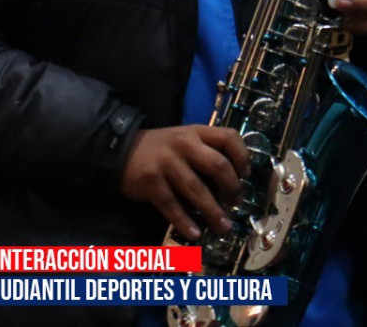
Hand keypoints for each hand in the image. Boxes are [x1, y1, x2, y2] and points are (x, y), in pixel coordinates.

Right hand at [120, 126, 249, 240]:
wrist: (121, 150)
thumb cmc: (162, 148)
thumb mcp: (185, 139)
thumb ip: (206, 151)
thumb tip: (234, 182)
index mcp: (196, 132)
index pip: (228, 137)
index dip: (242, 156)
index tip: (246, 175)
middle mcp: (183, 144)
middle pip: (217, 165)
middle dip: (232, 188)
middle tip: (236, 203)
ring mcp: (166, 163)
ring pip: (197, 190)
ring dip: (213, 212)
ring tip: (223, 227)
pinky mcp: (151, 182)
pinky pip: (172, 205)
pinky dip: (185, 221)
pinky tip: (195, 233)